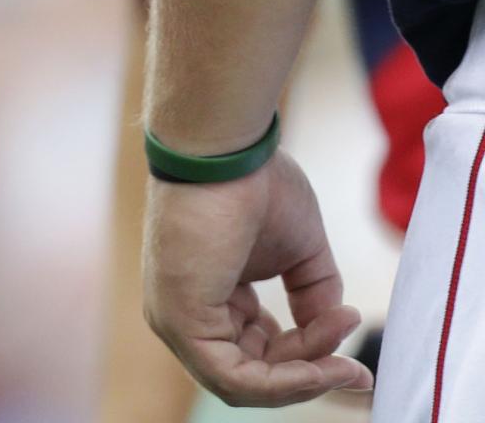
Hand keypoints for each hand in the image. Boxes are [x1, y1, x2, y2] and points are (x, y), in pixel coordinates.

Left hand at [142, 151, 370, 406]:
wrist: (227, 150)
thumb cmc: (255, 185)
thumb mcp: (300, 254)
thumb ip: (314, 299)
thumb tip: (331, 338)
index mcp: (210, 296)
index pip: (258, 352)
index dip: (310, 359)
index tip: (356, 355)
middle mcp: (185, 313)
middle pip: (256, 373)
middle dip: (313, 374)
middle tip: (357, 368)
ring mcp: (176, 319)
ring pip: (247, 384)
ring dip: (306, 380)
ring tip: (344, 360)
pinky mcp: (180, 320)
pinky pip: (235, 378)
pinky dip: (285, 383)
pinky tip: (324, 364)